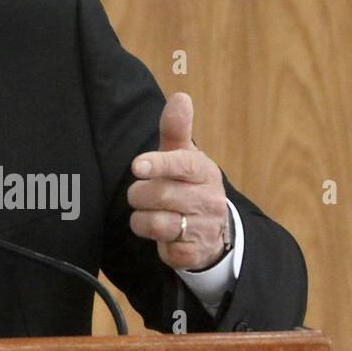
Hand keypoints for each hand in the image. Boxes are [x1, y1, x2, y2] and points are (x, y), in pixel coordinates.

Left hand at [128, 93, 228, 271]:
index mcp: (203, 172)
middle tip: (141, 194)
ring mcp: (204, 228)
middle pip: (159, 194)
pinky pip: (164, 250)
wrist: (214, 230)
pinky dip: (156, 243)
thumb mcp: (182, 157)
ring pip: (156, 223)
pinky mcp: (195, 253)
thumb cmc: (188, 185)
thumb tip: (181, 96)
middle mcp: (209, 200)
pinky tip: (164, 236)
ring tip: (150, 214)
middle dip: (139, 194)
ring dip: (141, 220)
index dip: (158, 164)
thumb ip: (176, 129)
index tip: (137, 165)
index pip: (182, 165)